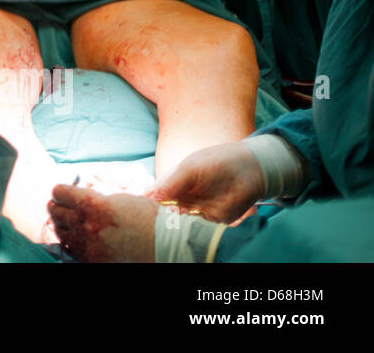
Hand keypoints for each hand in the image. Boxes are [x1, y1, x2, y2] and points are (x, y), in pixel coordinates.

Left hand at [47, 185, 156, 262]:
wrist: (165, 245)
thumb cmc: (147, 218)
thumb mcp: (119, 198)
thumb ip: (96, 197)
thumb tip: (80, 196)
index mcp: (93, 204)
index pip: (59, 193)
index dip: (61, 191)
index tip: (62, 192)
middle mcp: (86, 225)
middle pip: (55, 212)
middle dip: (56, 206)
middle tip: (60, 205)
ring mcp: (88, 245)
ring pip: (60, 231)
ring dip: (62, 224)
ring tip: (68, 221)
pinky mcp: (92, 260)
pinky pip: (71, 249)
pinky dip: (71, 241)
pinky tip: (77, 237)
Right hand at [151, 142, 266, 223]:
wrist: (251, 168)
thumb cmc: (217, 161)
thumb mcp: (189, 169)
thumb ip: (169, 183)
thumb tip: (148, 197)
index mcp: (174, 186)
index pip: (154, 198)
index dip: (146, 204)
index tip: (141, 209)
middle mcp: (183, 200)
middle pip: (164, 214)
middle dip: (159, 218)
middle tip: (158, 217)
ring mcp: (198, 212)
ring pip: (180, 224)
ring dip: (175, 225)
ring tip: (173, 221)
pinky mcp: (214, 221)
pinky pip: (199, 230)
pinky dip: (192, 230)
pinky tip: (188, 226)